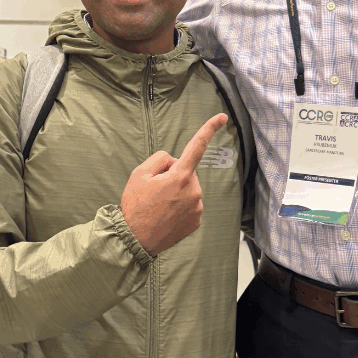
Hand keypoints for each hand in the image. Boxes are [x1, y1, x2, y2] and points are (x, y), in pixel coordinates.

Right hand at [120, 113, 227, 255]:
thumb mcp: (139, 173)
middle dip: (174, 175)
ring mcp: (197, 208)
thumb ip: (160, 159)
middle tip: (155, 191)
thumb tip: (175, 162)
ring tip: (158, 205)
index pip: (197, 147)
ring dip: (176, 192)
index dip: (209, 129)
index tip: (222, 117)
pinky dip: (179, 206)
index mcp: (180, 176)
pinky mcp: (196, 221)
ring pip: (188, 189)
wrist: (135, 241)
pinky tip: (166, 215)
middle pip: (186, 171)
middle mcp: (193, 191)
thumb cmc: (135, 206)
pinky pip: (190, 204)